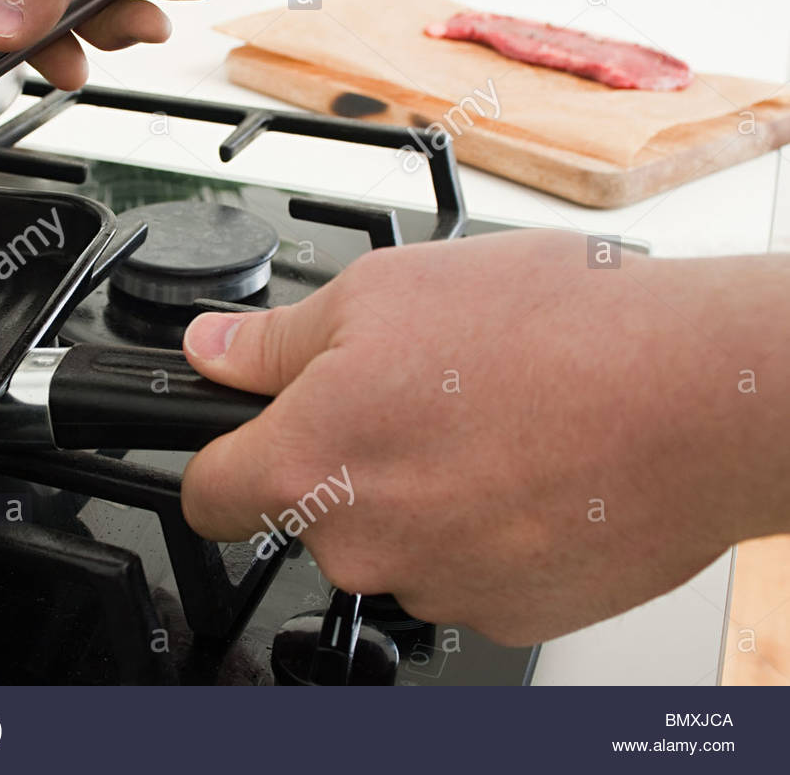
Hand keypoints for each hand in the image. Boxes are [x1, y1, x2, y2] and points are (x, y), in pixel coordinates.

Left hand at [180, 229, 789, 643]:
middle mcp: (361, 544)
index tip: (245, 441)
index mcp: (308, 466)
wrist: (700, 396)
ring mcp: (437, 587)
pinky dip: (483, 528)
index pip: (207, 497)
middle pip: (311, 513)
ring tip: (489, 423)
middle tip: (415, 396)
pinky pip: (465, 569)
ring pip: (394, 541)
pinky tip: (529, 469)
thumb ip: (274, 341)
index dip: (222, 459)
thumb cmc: (554, 333)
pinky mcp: (510, 612)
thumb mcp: (382, 294)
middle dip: (346, 459)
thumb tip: (213, 351)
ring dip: (422, 492)